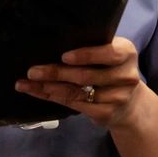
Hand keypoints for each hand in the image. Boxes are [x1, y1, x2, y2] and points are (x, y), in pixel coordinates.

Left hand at [18, 36, 145, 128]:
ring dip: (48, 88)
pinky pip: (74, 105)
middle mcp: (125, 76)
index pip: (108, 53)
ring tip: (27, 83)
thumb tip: (52, 43)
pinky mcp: (106, 114)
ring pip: (77, 93)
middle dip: (56, 73)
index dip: (86, 55)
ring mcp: (117, 98)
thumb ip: (91, 47)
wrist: (130, 103)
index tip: (64, 56)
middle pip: (86, 76)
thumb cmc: (110, 68)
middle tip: (32, 71)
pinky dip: (53, 98)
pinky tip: (38, 93)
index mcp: (126, 53)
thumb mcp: (109, 53)